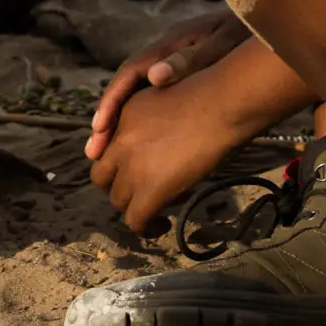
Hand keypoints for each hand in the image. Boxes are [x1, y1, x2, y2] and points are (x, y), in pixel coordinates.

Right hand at [87, 12, 248, 161]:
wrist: (270, 21)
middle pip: (128, 86)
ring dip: (123, 123)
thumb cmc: (248, 34)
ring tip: (108, 154)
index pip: (130, 72)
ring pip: (140, 95)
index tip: (100, 128)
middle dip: (109, 118)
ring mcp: (175, 62)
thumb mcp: (222, 43)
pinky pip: (157, 98)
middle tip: (94, 151)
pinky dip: (144, 120)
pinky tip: (144, 143)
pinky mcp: (187, 74)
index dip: (111, 100)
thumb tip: (155, 76)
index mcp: (171, 43)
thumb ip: (189, 60)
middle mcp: (166, 52)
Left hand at [88, 78, 263, 233]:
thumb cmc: (213, 97)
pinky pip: (135, 220)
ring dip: (135, 207)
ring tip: (158, 210)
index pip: (106, 149)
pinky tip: (162, 225)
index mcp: (124, 114)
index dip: (120, 165)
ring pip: (118, 200)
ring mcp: (133, 165)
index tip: (138, 173)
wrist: (223, 104)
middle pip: (101, 176)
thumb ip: (154, 126)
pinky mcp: (150, 189)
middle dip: (119, 187)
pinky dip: (146, 228)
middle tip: (142, 193)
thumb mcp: (168, 103)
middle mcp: (121, 139)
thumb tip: (161, 152)